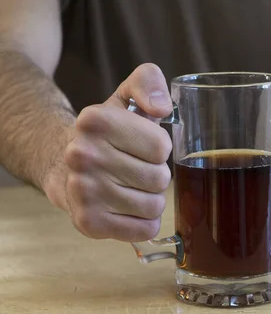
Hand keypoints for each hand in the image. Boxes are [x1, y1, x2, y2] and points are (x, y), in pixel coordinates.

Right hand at [62, 63, 172, 240]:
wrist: (64, 165)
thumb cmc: (110, 133)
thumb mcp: (127, 97)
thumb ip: (149, 82)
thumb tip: (162, 107)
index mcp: (94, 120)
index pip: (160, 146)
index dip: (158, 148)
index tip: (142, 145)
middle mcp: (81, 156)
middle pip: (159, 178)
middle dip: (156, 175)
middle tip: (137, 169)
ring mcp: (82, 191)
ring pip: (154, 206)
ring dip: (151, 199)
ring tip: (132, 188)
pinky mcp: (87, 222)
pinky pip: (144, 230)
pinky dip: (145, 222)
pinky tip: (129, 209)